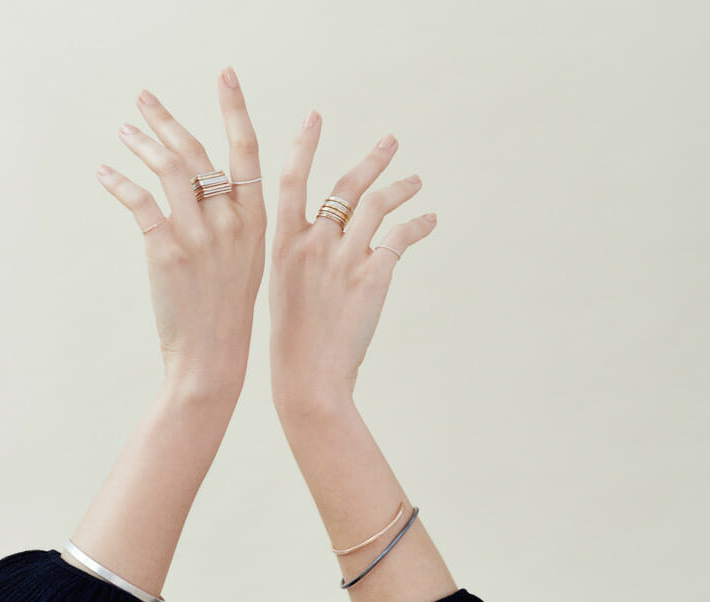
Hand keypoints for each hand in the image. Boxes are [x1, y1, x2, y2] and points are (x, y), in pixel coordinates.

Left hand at [96, 68, 264, 395]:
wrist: (214, 357)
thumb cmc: (228, 311)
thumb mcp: (247, 259)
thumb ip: (233, 219)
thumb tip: (209, 186)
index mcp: (255, 218)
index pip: (247, 149)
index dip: (235, 108)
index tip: (226, 75)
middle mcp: (231, 219)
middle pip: (198, 151)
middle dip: (168, 119)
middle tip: (143, 97)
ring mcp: (199, 234)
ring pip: (169, 168)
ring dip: (142, 142)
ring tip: (124, 129)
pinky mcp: (167, 250)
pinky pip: (140, 202)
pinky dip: (119, 182)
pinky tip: (105, 172)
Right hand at [269, 110, 436, 408]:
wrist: (307, 376)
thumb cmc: (291, 340)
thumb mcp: (281, 288)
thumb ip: (299, 257)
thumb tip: (318, 240)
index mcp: (282, 243)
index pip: (291, 180)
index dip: (303, 146)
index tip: (314, 118)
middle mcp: (313, 243)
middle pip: (345, 186)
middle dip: (371, 160)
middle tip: (390, 142)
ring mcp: (344, 258)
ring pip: (376, 205)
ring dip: (400, 188)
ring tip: (415, 181)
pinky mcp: (373, 276)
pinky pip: (401, 237)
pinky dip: (418, 225)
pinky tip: (428, 219)